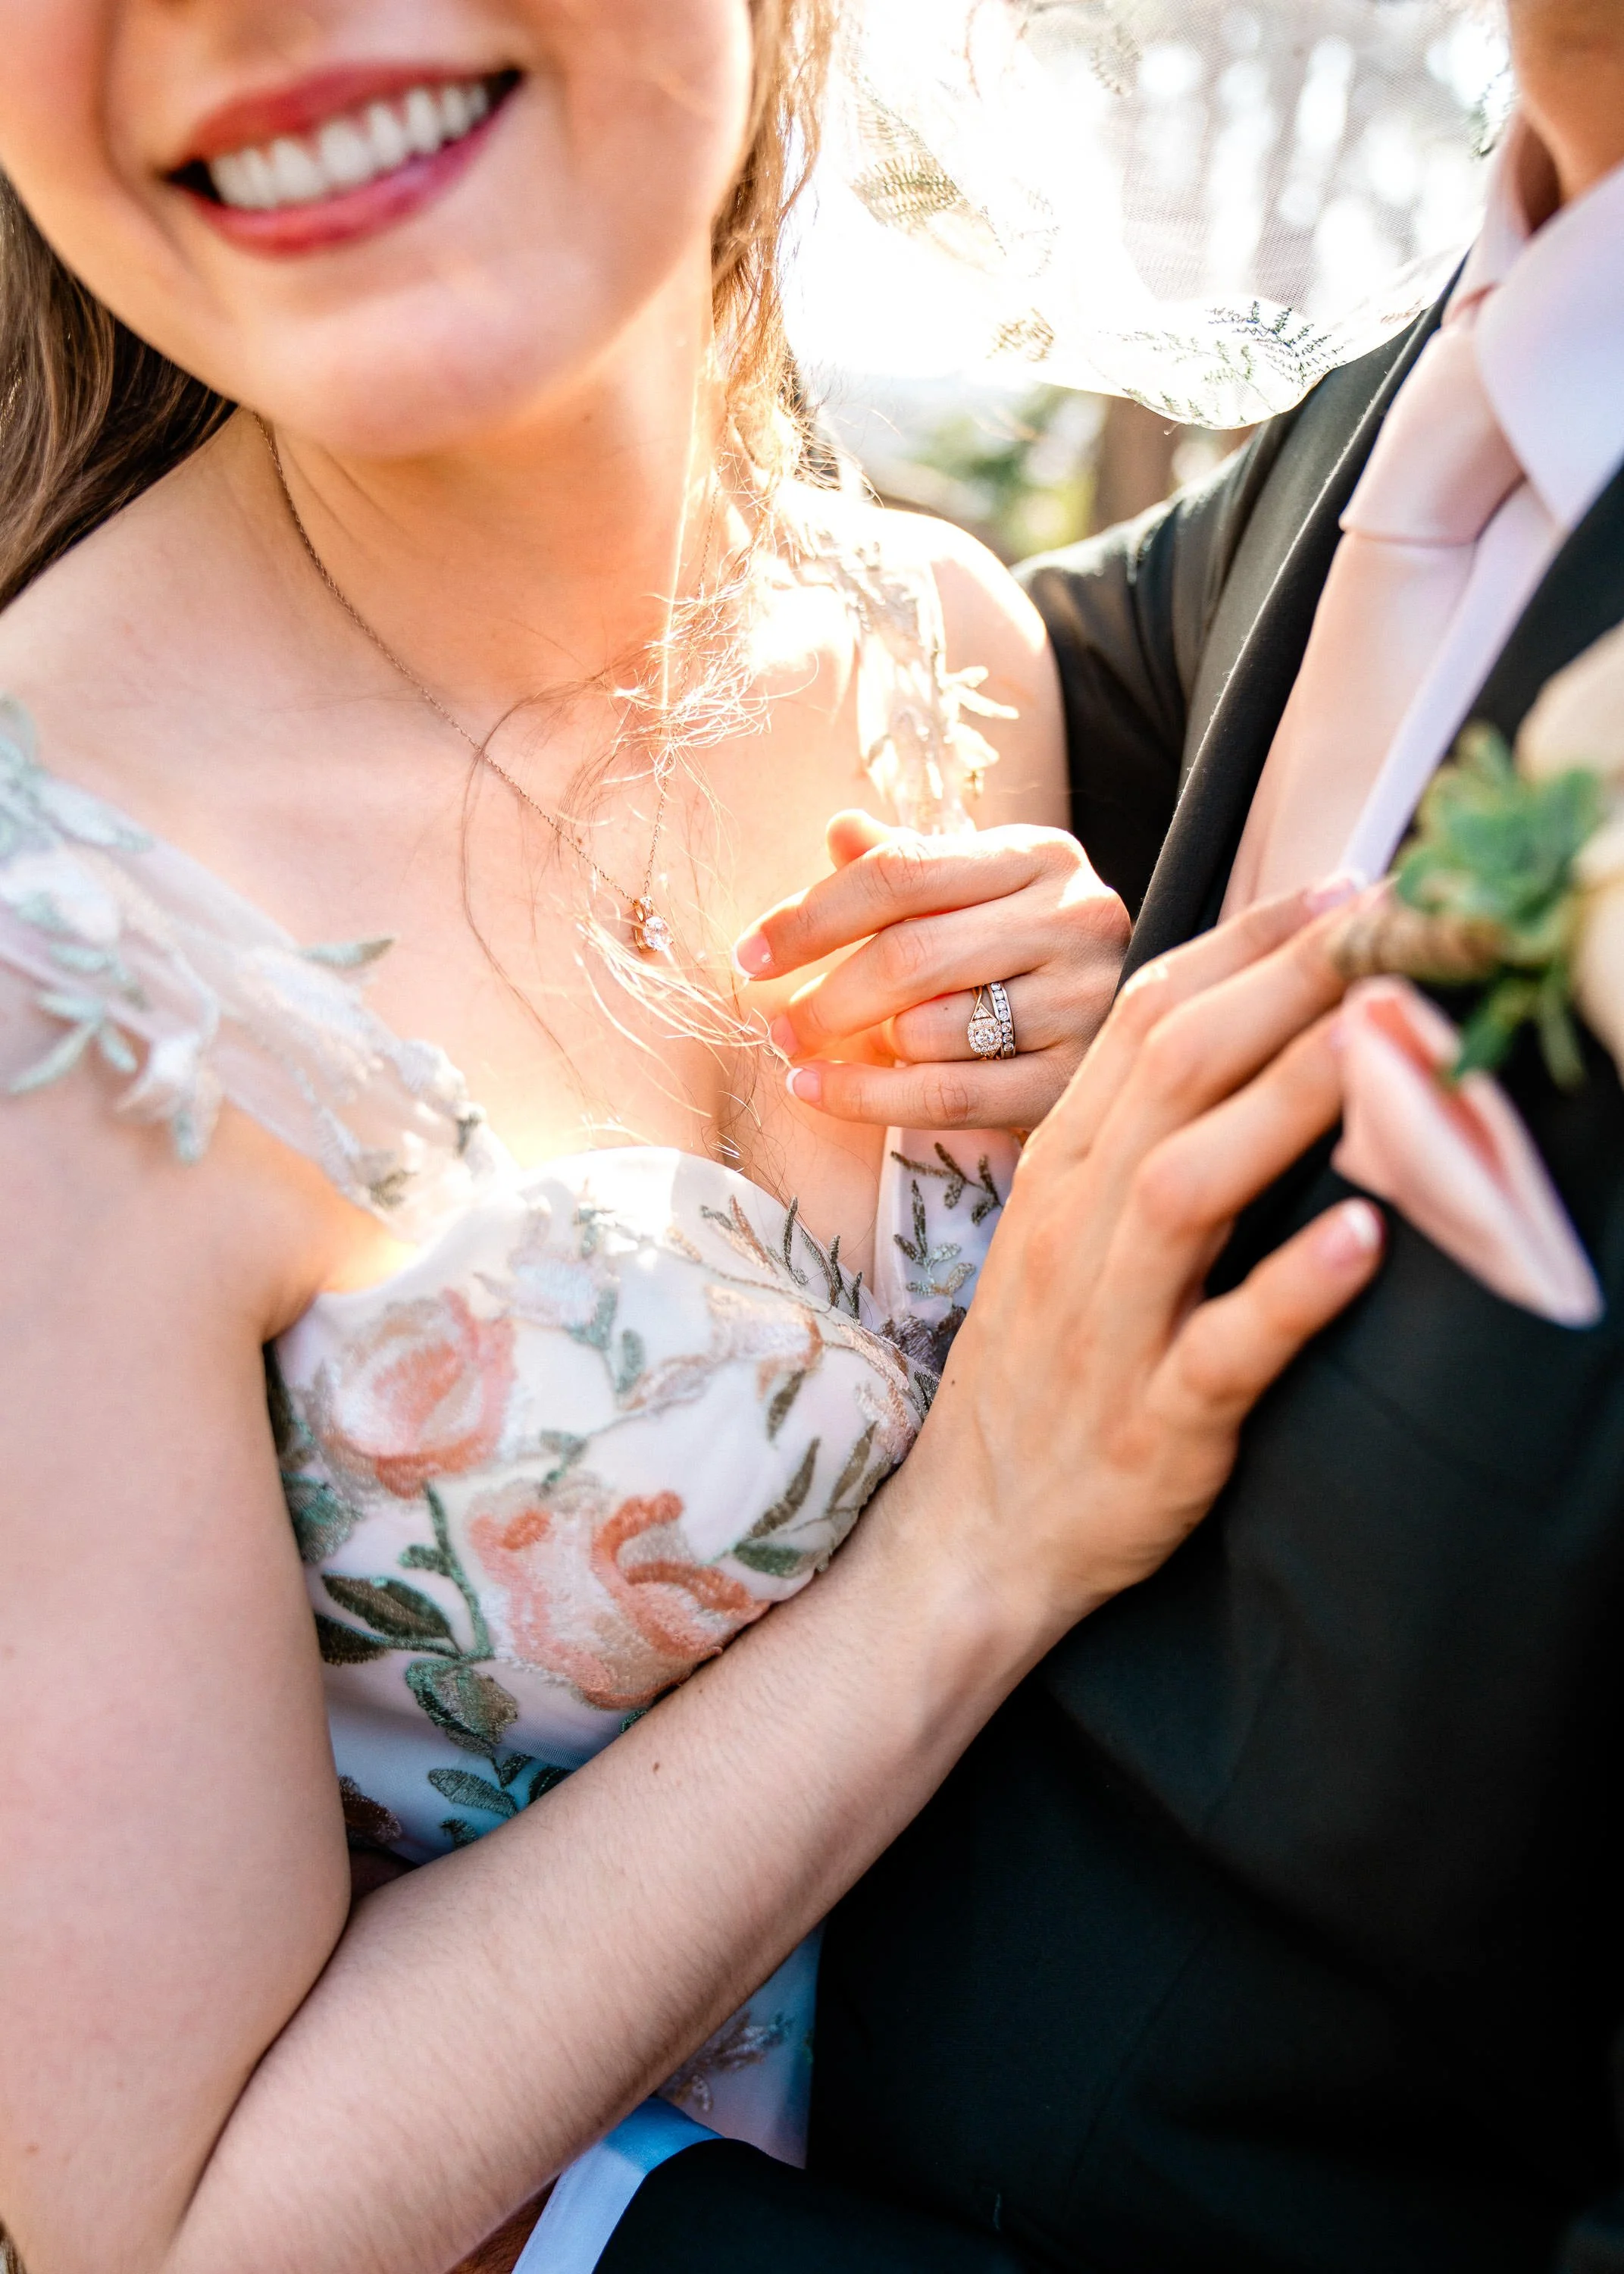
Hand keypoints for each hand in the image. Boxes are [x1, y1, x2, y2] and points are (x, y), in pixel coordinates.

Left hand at [733, 810, 1130, 1129]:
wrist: (1130, 1033)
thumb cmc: (1024, 958)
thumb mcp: (975, 896)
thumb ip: (907, 866)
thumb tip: (839, 830)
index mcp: (1040, 854)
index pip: (902, 870)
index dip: (811, 914)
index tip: (749, 953)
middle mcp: (1076, 917)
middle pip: (910, 953)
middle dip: (822, 995)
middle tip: (775, 1024)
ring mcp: (1085, 1001)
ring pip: (929, 1029)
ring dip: (857, 1049)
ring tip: (818, 1055)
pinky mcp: (1077, 1080)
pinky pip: (949, 1096)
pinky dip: (868, 1097)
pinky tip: (818, 1093)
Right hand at [881, 883, 1382, 1638]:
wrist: (973, 1531)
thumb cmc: (1044, 1370)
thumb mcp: (1068, 1232)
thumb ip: (1138, 1134)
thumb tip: (1234, 1033)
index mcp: (1060, 1170)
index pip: (1144, 1023)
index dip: (1243, 947)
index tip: (1336, 890)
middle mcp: (1076, 1227)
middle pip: (1170, 1075)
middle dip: (1281, 985)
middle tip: (1383, 919)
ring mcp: (1110, 1324)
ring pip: (1187, 1186)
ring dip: (1284, 1104)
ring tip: (1379, 1039)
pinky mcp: (1153, 1423)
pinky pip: (1220, 1346)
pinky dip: (1289, 1290)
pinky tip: (1361, 1240)